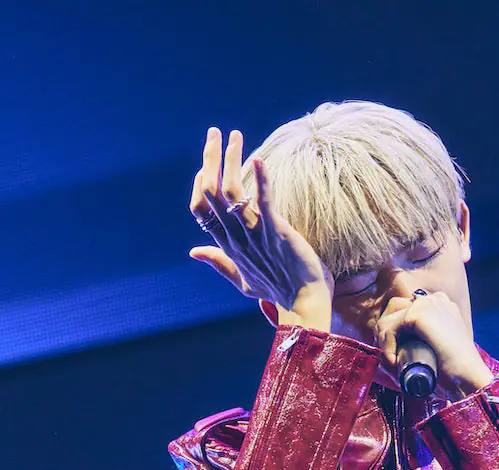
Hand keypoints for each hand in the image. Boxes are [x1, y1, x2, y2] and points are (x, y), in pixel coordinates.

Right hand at [188, 128, 331, 328]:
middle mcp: (235, 238)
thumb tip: (194, 251)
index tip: (206, 165)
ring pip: (230, 193)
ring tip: (234, 136)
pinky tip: (258, 159)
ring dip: (231, 160)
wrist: (305, 305)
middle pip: (210, 192)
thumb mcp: (241, 280)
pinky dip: (261, 180)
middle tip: (215, 134)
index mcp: (227, 246)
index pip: (200, 208)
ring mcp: (255, 235)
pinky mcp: (277, 233)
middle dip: (211, 159)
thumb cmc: (277, 292)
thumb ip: (218, 262)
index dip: (199, 182)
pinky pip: (264, 203)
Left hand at [373, 289, 492, 397]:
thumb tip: (395, 352)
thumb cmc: (456, 373)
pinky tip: (394, 362)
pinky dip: (387, 347)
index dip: (394, 330)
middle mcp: (435, 299)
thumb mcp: (439, 350)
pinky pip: (390, 328)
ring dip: (384, 343)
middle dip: (385, 333)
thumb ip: (425, 344)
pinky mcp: (418, 314)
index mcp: (441, 305)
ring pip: (388, 319)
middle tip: (388, 357)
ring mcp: (427, 304)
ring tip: (392, 364)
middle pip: (393, 308)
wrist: (470, 378)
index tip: (392, 353)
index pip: (405, 308)